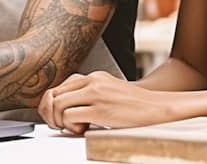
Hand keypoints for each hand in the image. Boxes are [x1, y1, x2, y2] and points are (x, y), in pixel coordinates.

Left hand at [38, 71, 181, 134]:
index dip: (52, 104)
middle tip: (59, 125)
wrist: (156, 108)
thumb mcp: (108, 92)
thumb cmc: (133, 106)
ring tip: (73, 127)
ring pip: (58, 104)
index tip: (57, 116)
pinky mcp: (100, 110)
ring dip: (59, 120)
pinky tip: (82, 129)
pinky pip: (70, 116)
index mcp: (94, 77)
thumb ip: (89, 94)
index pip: (59, 86)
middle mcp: (93, 81)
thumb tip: (65, 106)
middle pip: (54, 94)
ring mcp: (96, 95)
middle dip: (50, 113)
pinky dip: (70, 125)